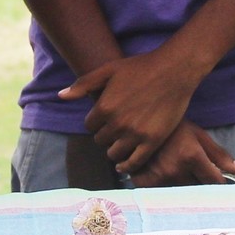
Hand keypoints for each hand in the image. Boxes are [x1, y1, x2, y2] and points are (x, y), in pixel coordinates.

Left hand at [62, 45, 207, 175]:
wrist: (174, 71)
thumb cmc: (140, 67)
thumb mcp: (108, 70)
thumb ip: (83, 84)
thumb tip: (61, 95)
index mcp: (104, 107)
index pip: (89, 125)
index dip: (96, 121)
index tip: (105, 117)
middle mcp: (117, 123)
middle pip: (100, 140)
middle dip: (105, 135)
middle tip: (115, 129)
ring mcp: (135, 134)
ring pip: (114, 153)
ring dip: (115, 149)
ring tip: (120, 143)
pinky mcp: (152, 141)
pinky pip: (134, 163)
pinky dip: (127, 166)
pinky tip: (124, 165)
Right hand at [133, 122, 234, 187]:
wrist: (137, 118)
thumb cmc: (171, 125)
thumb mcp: (197, 134)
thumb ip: (219, 155)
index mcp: (191, 156)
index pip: (214, 182)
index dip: (218, 182)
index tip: (217, 180)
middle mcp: (175, 170)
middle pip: (197, 190)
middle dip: (199, 183)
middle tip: (192, 172)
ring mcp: (157, 177)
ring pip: (179, 193)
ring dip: (181, 186)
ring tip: (175, 170)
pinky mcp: (142, 181)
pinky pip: (159, 193)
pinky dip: (161, 187)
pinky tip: (160, 175)